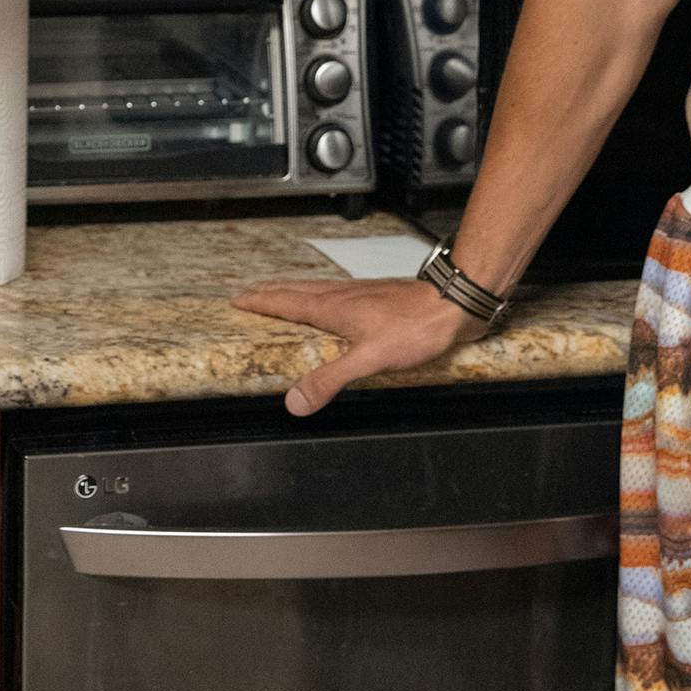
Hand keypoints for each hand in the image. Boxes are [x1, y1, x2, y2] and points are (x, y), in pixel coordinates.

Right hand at [232, 277, 475, 416]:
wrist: (451, 305)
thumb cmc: (414, 328)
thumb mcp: (367, 360)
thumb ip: (329, 380)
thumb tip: (294, 401)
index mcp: (334, 308)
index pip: (287, 302)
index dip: (261, 301)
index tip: (239, 299)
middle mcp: (342, 296)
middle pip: (297, 290)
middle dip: (270, 292)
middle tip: (250, 292)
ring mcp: (360, 294)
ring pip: (316, 289)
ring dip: (292, 290)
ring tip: (281, 293)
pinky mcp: (376, 297)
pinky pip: (335, 293)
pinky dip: (319, 294)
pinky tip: (331, 303)